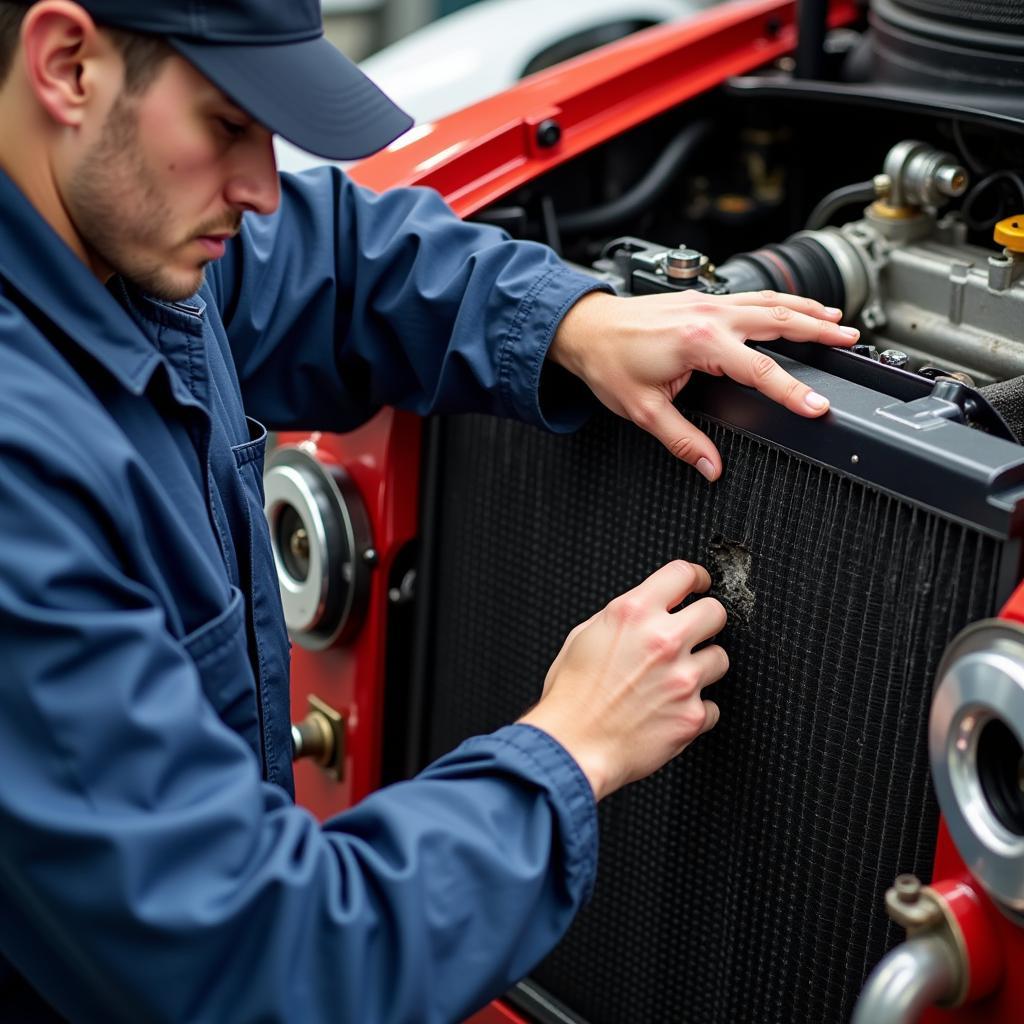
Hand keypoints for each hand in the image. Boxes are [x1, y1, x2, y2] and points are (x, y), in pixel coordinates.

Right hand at [519, 561, 727, 800]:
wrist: (572, 747)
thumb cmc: (571, 695)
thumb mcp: (584, 637)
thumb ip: (621, 619)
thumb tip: (646, 611)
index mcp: (632, 614)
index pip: (682, 574)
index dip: (696, 577)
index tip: (699, 584)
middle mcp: (662, 641)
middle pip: (716, 612)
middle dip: (707, 620)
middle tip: (695, 633)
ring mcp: (682, 679)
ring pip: (720, 658)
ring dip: (702, 667)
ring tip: (675, 680)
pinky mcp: (692, 715)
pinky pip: (712, 705)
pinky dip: (696, 709)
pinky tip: (670, 712)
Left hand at [548, 289, 859, 480]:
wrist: (582, 328)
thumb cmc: (607, 363)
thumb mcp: (643, 410)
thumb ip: (683, 440)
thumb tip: (711, 467)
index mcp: (700, 343)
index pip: (760, 370)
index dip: (792, 391)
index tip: (818, 406)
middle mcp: (710, 316)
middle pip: (778, 321)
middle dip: (818, 333)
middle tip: (851, 342)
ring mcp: (707, 302)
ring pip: (769, 302)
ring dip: (805, 310)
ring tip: (837, 323)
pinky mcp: (701, 299)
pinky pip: (751, 296)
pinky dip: (779, 301)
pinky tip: (792, 307)